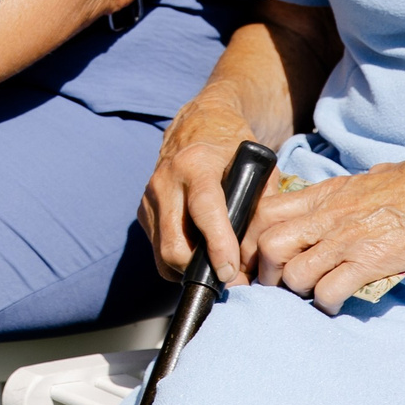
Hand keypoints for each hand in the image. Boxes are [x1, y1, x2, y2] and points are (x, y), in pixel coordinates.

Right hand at [140, 87, 264, 286]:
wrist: (200, 124)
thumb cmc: (236, 149)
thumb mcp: (259, 166)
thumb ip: (260, 204)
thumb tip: (254, 252)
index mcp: (196, 163)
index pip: (204, 210)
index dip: (218, 244)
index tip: (231, 270)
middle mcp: (166, 179)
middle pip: (174, 243)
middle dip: (201, 270)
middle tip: (231, 280)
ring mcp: (150, 195)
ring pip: (163, 253)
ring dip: (190, 271)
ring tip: (218, 271)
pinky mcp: (144, 209)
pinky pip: (158, 249)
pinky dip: (179, 262)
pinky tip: (200, 256)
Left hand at [232, 150, 404, 312]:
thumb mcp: (373, 176)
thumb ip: (350, 189)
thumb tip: (352, 189)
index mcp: (326, 193)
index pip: (265, 211)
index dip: (252, 237)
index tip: (257, 254)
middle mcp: (329, 215)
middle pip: (268, 244)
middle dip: (265, 271)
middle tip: (277, 284)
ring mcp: (347, 239)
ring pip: (294, 273)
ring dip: (296, 291)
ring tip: (309, 294)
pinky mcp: (370, 262)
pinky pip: (330, 291)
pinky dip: (326, 303)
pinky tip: (335, 303)